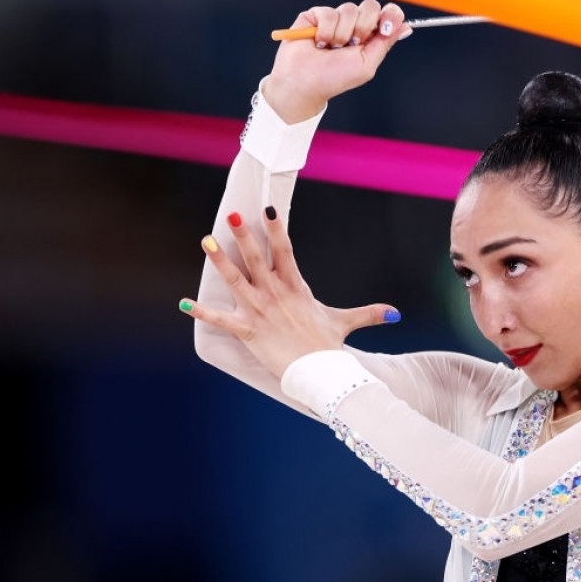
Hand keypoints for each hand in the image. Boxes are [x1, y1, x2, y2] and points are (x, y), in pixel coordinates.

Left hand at [179, 207, 399, 378]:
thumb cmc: (329, 347)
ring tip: (205, 240)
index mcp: (296, 287)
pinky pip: (222, 320)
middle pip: (257, 259)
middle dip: (244, 236)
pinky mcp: (249, 332)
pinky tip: (184, 302)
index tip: (267, 207)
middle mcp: (276, 294)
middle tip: (233, 215)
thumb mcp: (345, 323)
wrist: (321, 374)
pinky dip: (202, 312)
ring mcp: (260, 312)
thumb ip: (369, 313)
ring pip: (236, 281)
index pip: (285, 250)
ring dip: (220, 261)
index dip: (275, 228)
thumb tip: (396, 314)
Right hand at [264, 0, 410, 122]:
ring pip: (349, 9)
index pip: (387, 13)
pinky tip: (319, 43)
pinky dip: (325, 31)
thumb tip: (406, 27)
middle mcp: (354, 24)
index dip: (390, 15)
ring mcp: (335, 19)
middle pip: (370, 6)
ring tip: (331, 48)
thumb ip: (385, 43)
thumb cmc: (334, 78)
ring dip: (341, 34)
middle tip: (352, 45)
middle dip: (364, 27)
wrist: (305, 82)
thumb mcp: (367, 63)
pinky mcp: (316, 15)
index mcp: (369, 36)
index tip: (386, 28)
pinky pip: (329, 12)